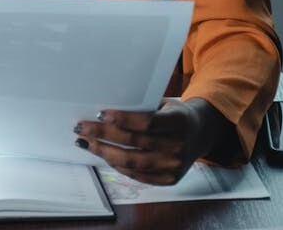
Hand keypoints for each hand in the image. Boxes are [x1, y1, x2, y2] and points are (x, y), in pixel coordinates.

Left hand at [73, 98, 232, 184]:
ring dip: (104, 152)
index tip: (99, 113)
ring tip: (86, 143)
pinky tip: (104, 155)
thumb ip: (142, 107)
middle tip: (81, 128)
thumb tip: (106, 109)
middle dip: (103, 135)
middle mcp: (177, 147)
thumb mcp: (165, 104)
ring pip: (132, 162)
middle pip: (133, 143)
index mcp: (178, 123)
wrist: (201, 134)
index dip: (122, 119)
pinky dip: (118, 166)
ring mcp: (173, 166)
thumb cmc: (174, 114)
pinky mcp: (169, 180)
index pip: (146, 123)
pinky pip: (138, 175)